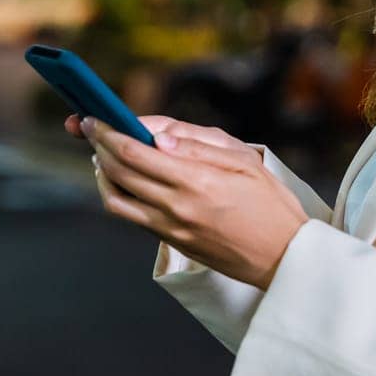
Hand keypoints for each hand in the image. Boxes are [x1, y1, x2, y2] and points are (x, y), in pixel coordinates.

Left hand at [75, 114, 310, 290]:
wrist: (283, 256)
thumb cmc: (270, 203)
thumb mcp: (244, 161)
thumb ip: (198, 145)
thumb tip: (156, 135)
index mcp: (195, 180)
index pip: (134, 152)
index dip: (108, 133)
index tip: (94, 118)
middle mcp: (176, 207)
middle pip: (118, 173)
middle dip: (99, 147)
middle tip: (92, 129)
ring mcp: (170, 229)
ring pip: (116, 200)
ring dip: (102, 175)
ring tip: (104, 155)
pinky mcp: (172, 242)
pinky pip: (132, 217)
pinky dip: (118, 195)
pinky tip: (125, 181)